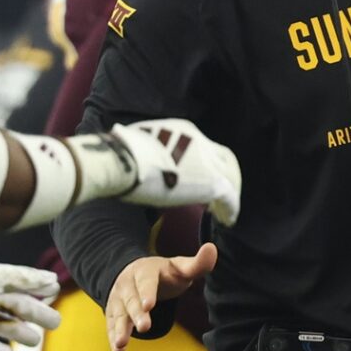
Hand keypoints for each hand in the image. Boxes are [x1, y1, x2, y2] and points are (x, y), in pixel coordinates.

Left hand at [0, 256, 62, 350]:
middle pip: (16, 308)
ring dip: (20, 333)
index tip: (55, 290)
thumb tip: (52, 280)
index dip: (37, 288)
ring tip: (33, 339)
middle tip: (55, 322)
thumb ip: (22, 278)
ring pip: (4, 328)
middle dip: (36, 313)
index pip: (20, 286)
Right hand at [105, 242, 216, 350]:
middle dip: (137, 314)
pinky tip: (118, 350)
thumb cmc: (165, 274)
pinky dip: (114, 337)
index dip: (147, 292)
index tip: (149, 305)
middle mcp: (128, 284)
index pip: (146, 281)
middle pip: (131, 300)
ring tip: (122, 345)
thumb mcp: (180, 267)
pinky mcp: (114, 313)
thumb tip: (212, 249)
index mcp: (145, 270)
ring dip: (120, 329)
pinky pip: (112, 325)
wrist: (136, 274)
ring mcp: (119, 299)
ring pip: (119, 314)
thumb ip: (197, 263)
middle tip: (145, 328)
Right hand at [109, 120, 242, 225]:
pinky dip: (230, 209)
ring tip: (224, 213)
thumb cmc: (119, 154)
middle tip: (219, 197)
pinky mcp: (211, 182)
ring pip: (231, 178)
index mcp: (183, 130)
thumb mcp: (136, 141)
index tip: (203, 177)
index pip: (205, 147)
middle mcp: (199, 141)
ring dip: (229, 195)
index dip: (208, 163)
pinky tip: (226, 220)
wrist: (123, 161)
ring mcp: (207, 161)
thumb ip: (144, 147)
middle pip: (225, 159)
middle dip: (226, 176)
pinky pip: (230, 197)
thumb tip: (128, 149)